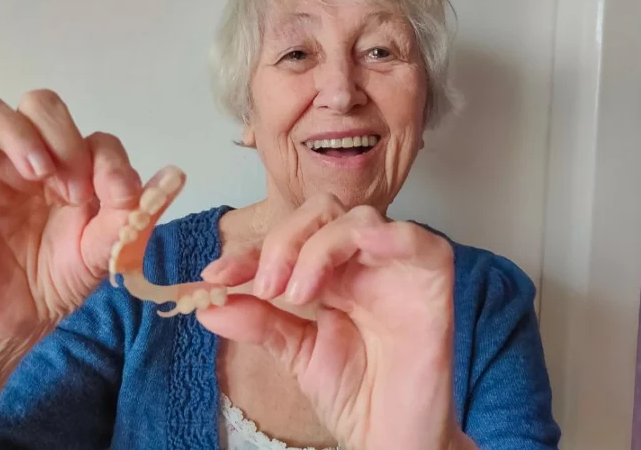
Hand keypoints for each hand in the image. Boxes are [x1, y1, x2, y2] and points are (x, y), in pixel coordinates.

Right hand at [0, 89, 152, 343]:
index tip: (115, 198)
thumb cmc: (67, 274)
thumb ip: (136, 211)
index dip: (107, 160)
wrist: (27, 316)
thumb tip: (176, 175)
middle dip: (61, 134)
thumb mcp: (109, 247)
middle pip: (40, 105)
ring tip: (35, 175)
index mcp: (73, 165)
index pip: (92, 137)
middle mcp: (32, 157)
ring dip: (18, 134)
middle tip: (70, 185)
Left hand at [197, 194, 475, 449]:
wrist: (393, 440)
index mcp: (332, 274)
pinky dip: (386, 236)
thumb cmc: (357, 397)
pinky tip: (359, 251)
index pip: (289, 242)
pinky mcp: (432, 280)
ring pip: (359, 218)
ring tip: (298, 293)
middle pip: (322, 213)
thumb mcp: (296, 353)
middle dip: (284, 242)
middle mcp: (363, 263)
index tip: (214, 277)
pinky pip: (416, 239)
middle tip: (267, 287)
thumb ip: (258, 323)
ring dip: (319, 246)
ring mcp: (397, 269)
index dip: (250, 253)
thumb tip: (208, 306)